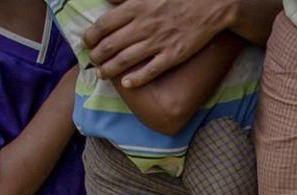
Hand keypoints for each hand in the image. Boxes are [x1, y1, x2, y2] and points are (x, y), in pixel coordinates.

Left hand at [85, 0, 233, 88]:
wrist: (210, 4)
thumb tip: (108, 0)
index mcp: (135, 7)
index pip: (103, 25)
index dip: (91, 36)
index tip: (86, 42)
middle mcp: (143, 26)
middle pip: (111, 45)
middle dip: (97, 55)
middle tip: (93, 60)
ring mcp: (158, 42)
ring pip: (126, 60)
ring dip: (110, 69)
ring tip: (102, 74)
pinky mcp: (173, 55)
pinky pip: (151, 70)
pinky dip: (136, 79)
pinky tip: (127, 84)